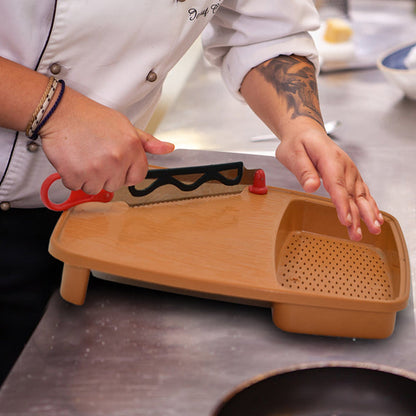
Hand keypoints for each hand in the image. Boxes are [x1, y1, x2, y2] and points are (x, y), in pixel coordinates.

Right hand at [40, 86, 173, 194]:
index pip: (138, 176)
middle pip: (116, 184)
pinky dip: (72, 178)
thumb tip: (168, 148)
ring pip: (96, 188)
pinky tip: (73, 160)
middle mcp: (117, 159)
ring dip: (89, 178)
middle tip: (96, 155)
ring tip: (84, 157)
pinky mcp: (76, 175)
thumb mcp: (124, 126)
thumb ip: (147, 142)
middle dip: (106, 174)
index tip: (117, 164)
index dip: (127, 171)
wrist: (60, 112)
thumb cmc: (90, 118)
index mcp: (132, 147)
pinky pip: (77, 187)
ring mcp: (97, 169)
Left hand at [275, 129, 382, 240]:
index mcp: (329, 159)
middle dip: (358, 215)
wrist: (306, 133)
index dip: (342, 205)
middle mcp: (343, 165)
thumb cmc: (298, 143)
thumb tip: (311, 186)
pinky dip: (370, 205)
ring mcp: (349, 170)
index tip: (346, 220)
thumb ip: (303, 171)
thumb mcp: (293, 154)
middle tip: (359, 233)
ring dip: (367, 213)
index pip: (337, 185)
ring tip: (373, 229)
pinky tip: (375, 217)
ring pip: (359, 195)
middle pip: (351, 194)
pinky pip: (362, 192)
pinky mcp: (350, 176)